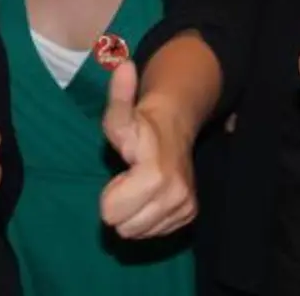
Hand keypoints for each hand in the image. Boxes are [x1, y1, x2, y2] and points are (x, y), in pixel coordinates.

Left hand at [99, 61, 197, 238]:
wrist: (176, 127)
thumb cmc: (141, 124)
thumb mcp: (122, 113)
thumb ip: (119, 97)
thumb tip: (123, 65)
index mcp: (154, 174)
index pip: (112, 213)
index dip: (110, 194)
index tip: (121, 173)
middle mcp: (174, 194)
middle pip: (124, 227)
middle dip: (120, 205)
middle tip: (128, 180)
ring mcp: (184, 206)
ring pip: (138, 233)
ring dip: (133, 213)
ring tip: (139, 186)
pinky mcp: (189, 213)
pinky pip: (154, 233)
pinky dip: (148, 217)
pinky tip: (151, 194)